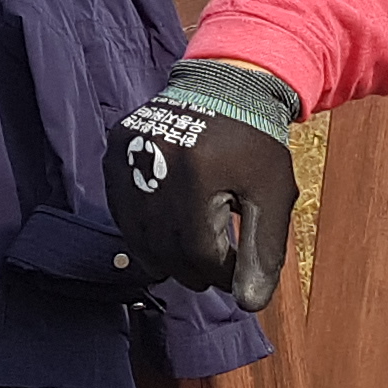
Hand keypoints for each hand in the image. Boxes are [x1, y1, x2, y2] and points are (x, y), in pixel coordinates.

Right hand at [106, 61, 301, 307]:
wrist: (226, 84)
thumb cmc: (255, 143)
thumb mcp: (272, 194)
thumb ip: (263, 250)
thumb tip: (248, 304)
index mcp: (198, 173)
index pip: (201, 253)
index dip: (221, 271)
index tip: (236, 269)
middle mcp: (155, 161)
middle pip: (166, 248)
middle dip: (193, 267)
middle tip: (213, 267)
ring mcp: (128, 153)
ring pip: (137, 234)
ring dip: (165, 254)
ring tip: (190, 253)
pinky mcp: (114, 148)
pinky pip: (121, 209)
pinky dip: (141, 228)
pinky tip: (165, 228)